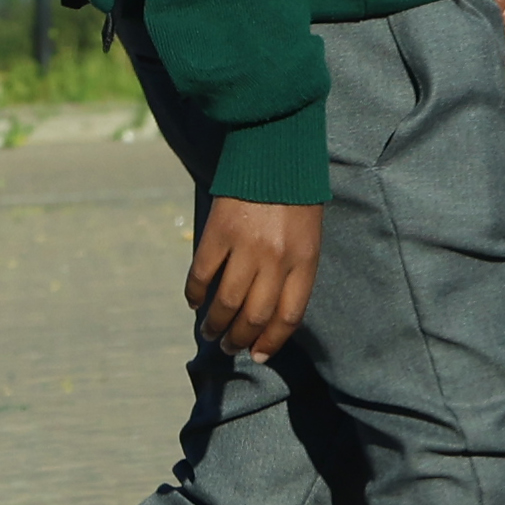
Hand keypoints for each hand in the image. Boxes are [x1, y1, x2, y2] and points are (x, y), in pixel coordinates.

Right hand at [186, 197, 323, 361]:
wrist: (276, 150)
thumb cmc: (297, 197)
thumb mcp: (309, 236)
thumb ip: (294, 272)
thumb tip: (269, 314)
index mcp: (304, 260)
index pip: (288, 317)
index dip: (271, 342)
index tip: (258, 354)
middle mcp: (276, 259)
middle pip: (255, 316)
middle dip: (239, 339)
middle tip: (229, 347)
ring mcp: (246, 246)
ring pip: (226, 302)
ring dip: (216, 324)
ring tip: (210, 333)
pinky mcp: (218, 232)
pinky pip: (202, 274)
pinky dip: (195, 294)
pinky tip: (195, 302)